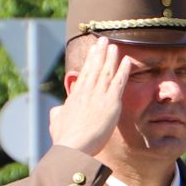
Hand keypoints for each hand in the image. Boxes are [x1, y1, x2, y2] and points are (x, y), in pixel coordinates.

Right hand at [47, 37, 131, 155]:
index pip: (85, 74)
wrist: (73, 145)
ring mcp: (99, 95)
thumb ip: (59, 112)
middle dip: (99, 52)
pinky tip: (128, 60)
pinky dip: (124, 70)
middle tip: (104, 40)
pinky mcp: (111, 102)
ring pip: (106, 71)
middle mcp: (86, 92)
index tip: (93, 50)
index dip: (90, 61)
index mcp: (75, 96)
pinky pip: (119, 82)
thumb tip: (59, 109)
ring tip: (114, 45)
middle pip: (94, 68)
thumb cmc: (64, 138)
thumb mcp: (57, 121)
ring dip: (111, 57)